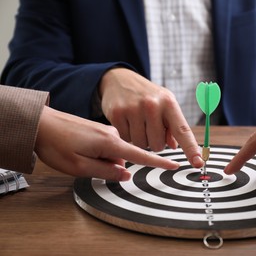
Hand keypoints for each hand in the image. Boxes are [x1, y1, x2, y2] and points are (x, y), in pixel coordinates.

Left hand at [35, 106, 180, 180]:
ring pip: (112, 153)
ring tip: (76, 157)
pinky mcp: (97, 130)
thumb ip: (105, 171)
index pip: (140, 155)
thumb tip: (125, 175)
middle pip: (123, 158)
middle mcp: (111, 134)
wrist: (38, 121)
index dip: (158, 162)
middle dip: (110, 167)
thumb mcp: (79, 166)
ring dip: (100, 161)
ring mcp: (104, 131)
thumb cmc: (56, 144)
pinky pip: (105, 146)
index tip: (174, 165)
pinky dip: (97, 153)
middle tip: (83, 165)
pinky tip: (78, 151)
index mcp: (110, 143)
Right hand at [99, 68, 203, 167]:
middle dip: (154, 141)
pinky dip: (126, 135)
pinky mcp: (117, 113)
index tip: (198, 163)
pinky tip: (127, 121)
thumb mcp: (165, 104)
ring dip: (140, 139)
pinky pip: (125, 139)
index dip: (191, 149)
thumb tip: (174, 146)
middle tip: (149, 126)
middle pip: (158, 146)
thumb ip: (172, 126)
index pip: (183, 131)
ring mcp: (133, 108)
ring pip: (141, 145)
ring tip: (138, 122)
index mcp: (169, 103)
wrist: (120, 79)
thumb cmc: (148, 95)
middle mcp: (152, 105)